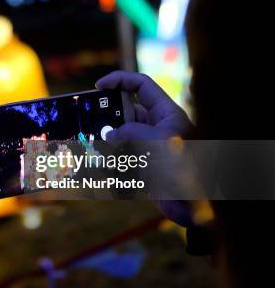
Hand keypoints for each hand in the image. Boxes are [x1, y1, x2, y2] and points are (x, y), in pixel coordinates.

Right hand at [97, 71, 194, 226]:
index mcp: (165, 114)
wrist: (197, 207)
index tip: (98, 86)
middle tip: (88, 121)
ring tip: (91, 147)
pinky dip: (109, 163)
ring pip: (120, 137)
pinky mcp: (143, 168)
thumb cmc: (186, 168)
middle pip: (126, 112)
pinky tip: (99, 167)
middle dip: (107, 116)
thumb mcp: (158, 142)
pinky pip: (121, 160)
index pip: (141, 86)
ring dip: (105, 142)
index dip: (119, 81)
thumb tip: (109, 135)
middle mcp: (156, 127)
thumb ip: (130, 132)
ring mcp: (149, 148)